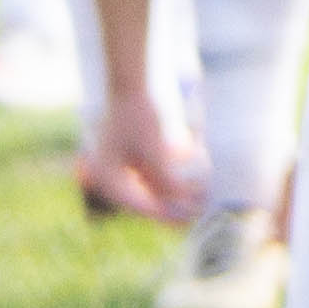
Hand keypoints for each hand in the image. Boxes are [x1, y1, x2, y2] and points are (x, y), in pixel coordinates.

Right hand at [74, 89, 204, 224]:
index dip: (165, 214)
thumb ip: (166, 178)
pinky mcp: (134, 160)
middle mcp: (112, 177)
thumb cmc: (138, 115)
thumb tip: (182, 203)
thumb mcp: (154, 149)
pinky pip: (155, 176)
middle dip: (173, 205)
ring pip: (153, 189)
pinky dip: (172, 179)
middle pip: (146, 200)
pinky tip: (192, 181)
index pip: (139, 205)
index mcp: (108, 178)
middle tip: (198, 214)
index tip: (187, 221)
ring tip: (200, 196)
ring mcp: (123, 169)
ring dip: (176, 192)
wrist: (131, 86)